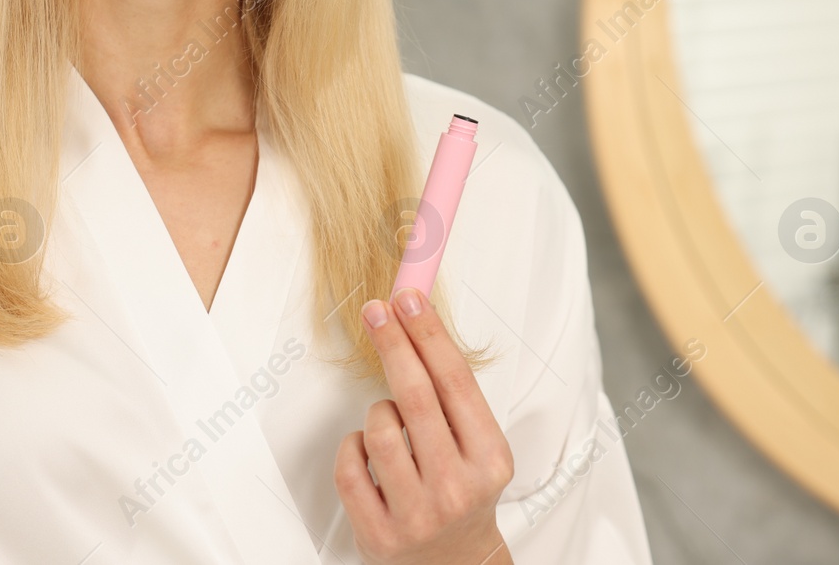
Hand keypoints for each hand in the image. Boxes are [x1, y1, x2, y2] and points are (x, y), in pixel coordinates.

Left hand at [335, 287, 514, 564]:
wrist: (455, 564)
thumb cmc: (463, 492)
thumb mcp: (478, 447)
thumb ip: (453, 396)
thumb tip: (416, 321)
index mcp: (489, 459)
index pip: (455, 383)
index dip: (429, 335)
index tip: (408, 299)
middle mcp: (457, 487)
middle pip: (416, 396)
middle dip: (393, 343)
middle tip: (376, 311)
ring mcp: (417, 513)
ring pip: (378, 429)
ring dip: (377, 412)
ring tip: (389, 424)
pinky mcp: (378, 533)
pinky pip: (349, 465)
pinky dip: (353, 448)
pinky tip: (370, 454)